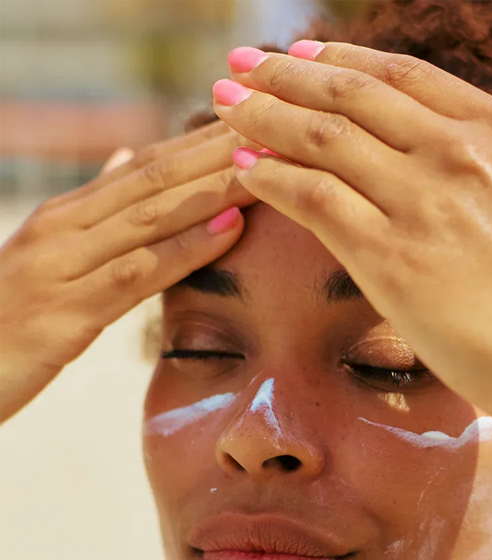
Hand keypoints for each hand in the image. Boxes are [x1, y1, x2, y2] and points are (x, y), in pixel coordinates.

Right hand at [0, 121, 255, 423]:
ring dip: (215, 190)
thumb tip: (124, 159)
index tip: (259, 125)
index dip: (204, 144)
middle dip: (219, 154)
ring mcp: (63, 265)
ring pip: (151, 216)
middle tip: (279, 131)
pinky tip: (229, 230)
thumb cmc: (9, 317)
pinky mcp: (65, 311)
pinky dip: (185, 248)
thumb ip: (94, 211)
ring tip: (268, 169)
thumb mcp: (53, 257)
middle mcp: (65, 227)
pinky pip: (136, 273)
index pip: (148, 166)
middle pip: (156, 178)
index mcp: (68, 216)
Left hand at [212, 42, 491, 457]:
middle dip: (287, 74)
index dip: (346, 60)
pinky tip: (245, 169)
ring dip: (266, 117)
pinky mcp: (395, 262)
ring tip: (224, 106)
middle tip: (242, 65)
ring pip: (324, 140)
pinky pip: (316, 200)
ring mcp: (425, 205)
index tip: (305, 52)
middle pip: (352, 97)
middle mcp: (461, 154)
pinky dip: (274, 178)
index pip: (405, 79)